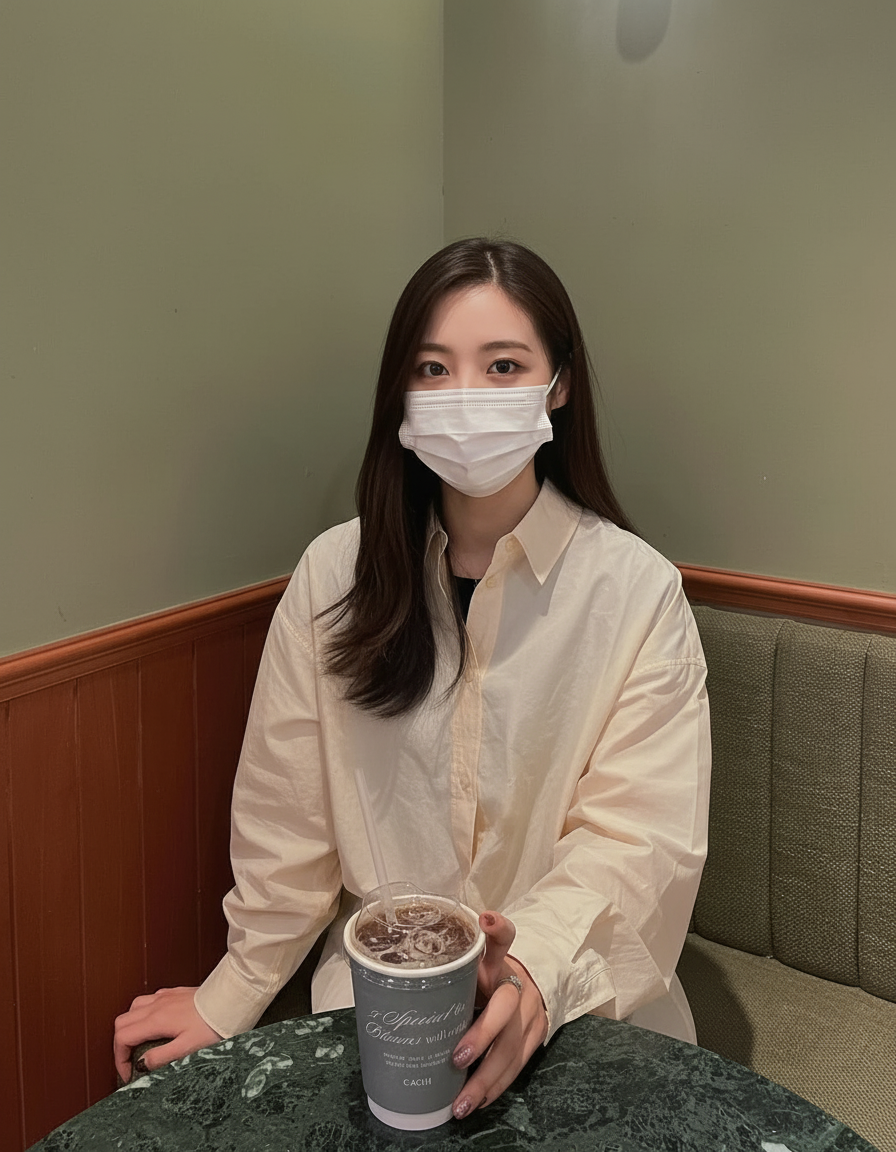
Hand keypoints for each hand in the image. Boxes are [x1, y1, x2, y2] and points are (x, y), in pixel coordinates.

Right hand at [113, 986, 221, 1082]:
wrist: (232, 1000)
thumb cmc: (213, 1024)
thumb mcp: (187, 1047)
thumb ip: (161, 1057)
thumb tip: (141, 1065)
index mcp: (157, 1019)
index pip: (122, 1037)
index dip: (119, 1059)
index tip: (127, 1073)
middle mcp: (157, 1004)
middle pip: (122, 1021)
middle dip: (120, 1044)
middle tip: (129, 1061)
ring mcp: (166, 996)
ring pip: (134, 1007)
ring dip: (130, 1025)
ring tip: (138, 1042)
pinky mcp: (176, 992)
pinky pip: (150, 999)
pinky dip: (144, 1013)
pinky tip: (156, 1022)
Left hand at [451, 912, 547, 1118]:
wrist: (525, 985)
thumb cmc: (480, 979)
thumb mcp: (466, 969)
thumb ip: (443, 972)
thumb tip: (389, 989)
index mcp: (495, 961)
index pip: (502, 937)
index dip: (497, 928)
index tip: (487, 919)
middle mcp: (516, 982)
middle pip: (505, 1005)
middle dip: (482, 1035)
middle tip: (456, 1059)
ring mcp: (531, 1010)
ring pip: (512, 1045)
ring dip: (487, 1078)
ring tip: (461, 1104)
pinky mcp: (538, 1034)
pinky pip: (519, 1064)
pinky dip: (498, 1085)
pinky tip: (480, 1101)